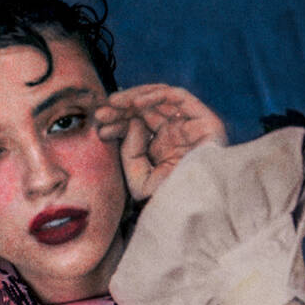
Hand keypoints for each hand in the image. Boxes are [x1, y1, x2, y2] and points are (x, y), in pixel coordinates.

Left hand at [95, 85, 226, 200]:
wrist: (194, 209)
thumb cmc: (168, 201)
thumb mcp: (139, 180)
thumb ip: (130, 152)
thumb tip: (133, 122)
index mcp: (163, 148)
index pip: (138, 127)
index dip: (117, 124)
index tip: (99, 127)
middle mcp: (177, 134)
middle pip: (146, 111)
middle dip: (121, 110)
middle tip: (100, 114)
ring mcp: (190, 126)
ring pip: (160, 99)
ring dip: (134, 98)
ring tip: (114, 104)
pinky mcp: (205, 120)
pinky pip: (178, 96)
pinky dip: (156, 95)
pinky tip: (136, 104)